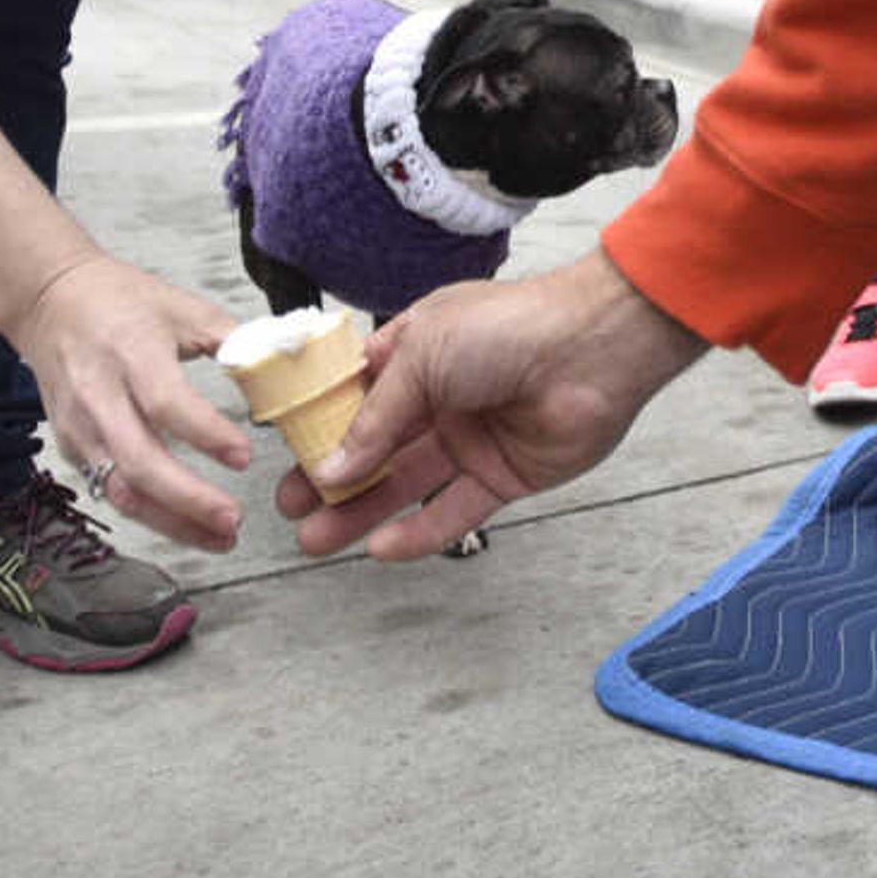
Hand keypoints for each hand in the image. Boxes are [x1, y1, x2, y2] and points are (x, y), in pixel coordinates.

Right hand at [16, 254, 256, 549]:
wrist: (51, 301)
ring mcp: (80, 426)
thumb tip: (283, 360)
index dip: (206, 435)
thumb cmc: (121, 302)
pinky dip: (149, 513)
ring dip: (171, 523)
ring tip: (219, 538)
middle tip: (232, 521)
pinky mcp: (72, 447)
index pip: (166, 403)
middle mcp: (99, 395)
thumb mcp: (182, 307)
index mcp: (130, 352)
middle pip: (139, 464)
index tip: (244, 456)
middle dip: (188, 501)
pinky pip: (109, 490)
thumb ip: (233, 338)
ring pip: (121, 491)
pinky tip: (185, 524)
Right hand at [276, 252, 706, 561]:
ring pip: (405, 484)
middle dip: (331, 478)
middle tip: (291, 509)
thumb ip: (376, 416)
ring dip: (361, 512)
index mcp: (417, 353)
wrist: (593, 347)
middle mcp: (441, 397)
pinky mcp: (503, 475)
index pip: (355, 395)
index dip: (320, 425)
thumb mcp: (422, 356)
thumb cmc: (508, 329)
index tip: (283, 454)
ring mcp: (471, 438)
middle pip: (375, 447)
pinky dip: (419, 531)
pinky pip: (454, 510)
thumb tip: (332, 466)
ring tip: (315, 541)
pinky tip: (381, 549)